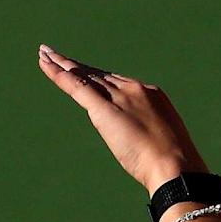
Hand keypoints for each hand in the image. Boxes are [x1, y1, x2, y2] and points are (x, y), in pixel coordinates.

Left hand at [37, 44, 207, 192]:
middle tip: (56, 55)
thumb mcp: (164, 141)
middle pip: (98, 75)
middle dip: (77, 66)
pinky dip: (58, 74)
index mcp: (152, 95)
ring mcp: (119, 97)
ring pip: (84, 76)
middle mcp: (134, 89)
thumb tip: (144, 144)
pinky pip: (76, 86)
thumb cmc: (174, 164)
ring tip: (45, 55)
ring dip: (62, 65)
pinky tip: (45, 63)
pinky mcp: (104, 109)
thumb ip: (149, 133)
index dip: (97, 77)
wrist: (175, 167)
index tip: (85, 72)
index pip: (117, 83)